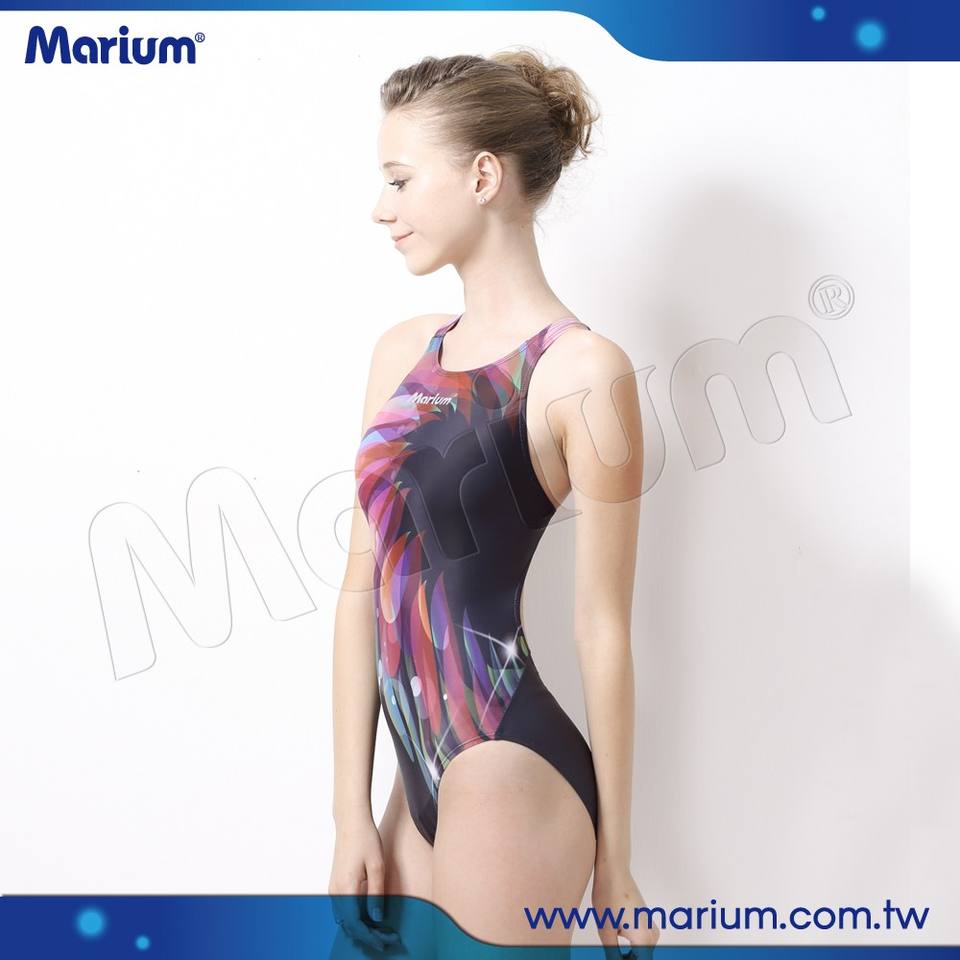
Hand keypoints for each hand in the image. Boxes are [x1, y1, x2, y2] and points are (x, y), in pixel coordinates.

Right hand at [328, 816, 400, 952]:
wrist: (350, 821)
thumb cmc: (366, 839)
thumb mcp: (377, 865)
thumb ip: (376, 893)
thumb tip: (377, 917)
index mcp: (346, 888)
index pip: (356, 923)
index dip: (370, 936)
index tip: (385, 941)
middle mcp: (336, 891)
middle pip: (349, 925)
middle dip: (367, 936)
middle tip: (386, 940)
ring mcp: (333, 888)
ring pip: (345, 918)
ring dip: (361, 928)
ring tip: (380, 932)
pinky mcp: (336, 884)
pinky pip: (344, 909)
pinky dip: (355, 918)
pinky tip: (369, 918)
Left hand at [592, 864, 660, 959]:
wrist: (614, 870)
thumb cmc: (609, 895)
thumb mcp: (605, 930)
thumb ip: (612, 954)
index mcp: (643, 939)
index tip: (615, 958)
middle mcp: (652, 934)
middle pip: (643, 958)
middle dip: (628, 958)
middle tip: (612, 954)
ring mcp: (650, 927)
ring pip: (643, 952)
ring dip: (631, 955)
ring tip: (614, 948)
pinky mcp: (646, 921)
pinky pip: (643, 942)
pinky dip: (632, 947)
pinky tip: (618, 942)